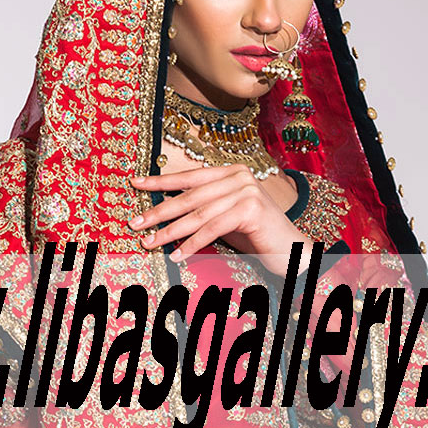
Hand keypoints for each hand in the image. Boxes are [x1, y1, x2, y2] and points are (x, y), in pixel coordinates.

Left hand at [128, 162, 313, 277]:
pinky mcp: (251, 209)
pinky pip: (213, 228)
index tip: (135, 184)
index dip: (161, 181)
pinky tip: (177, 255)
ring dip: (170, 231)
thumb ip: (203, 209)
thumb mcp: (224, 217)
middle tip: (135, 223)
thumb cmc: (256, 236)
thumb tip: (165, 213)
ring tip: (150, 243)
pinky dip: (192, 244)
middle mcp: (239, 176)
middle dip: (159, 211)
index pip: (189, 176)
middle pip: (190, 196)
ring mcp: (246, 190)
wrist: (291, 251)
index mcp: (230, 172)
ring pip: (198, 214)